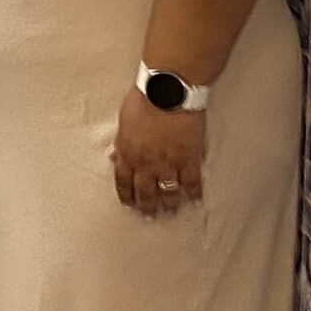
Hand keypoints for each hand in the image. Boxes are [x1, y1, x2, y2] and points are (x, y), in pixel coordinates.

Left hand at [112, 89, 205, 217]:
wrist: (168, 92)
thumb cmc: (144, 100)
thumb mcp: (124, 121)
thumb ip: (121, 142)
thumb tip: (115, 156)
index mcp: (128, 152)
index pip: (123, 181)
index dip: (126, 195)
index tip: (129, 205)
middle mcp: (147, 162)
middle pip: (145, 192)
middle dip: (146, 207)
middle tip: (150, 218)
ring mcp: (169, 163)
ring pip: (168, 192)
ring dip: (169, 205)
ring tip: (170, 213)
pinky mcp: (190, 159)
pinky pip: (192, 183)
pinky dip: (194, 193)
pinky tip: (195, 200)